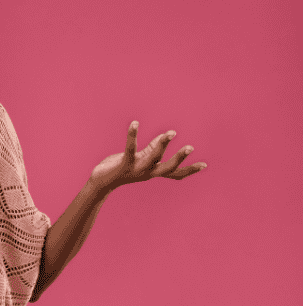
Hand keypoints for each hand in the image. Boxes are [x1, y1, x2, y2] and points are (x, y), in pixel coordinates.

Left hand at [90, 121, 206, 191]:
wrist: (101, 182)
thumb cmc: (121, 168)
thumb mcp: (139, 159)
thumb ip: (151, 149)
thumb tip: (166, 136)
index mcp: (153, 171)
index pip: (174, 173)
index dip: (189, 170)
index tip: (205, 165)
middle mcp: (147, 172)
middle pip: (167, 168)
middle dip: (179, 158)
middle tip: (190, 147)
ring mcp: (136, 169)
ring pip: (153, 158)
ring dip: (162, 145)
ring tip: (171, 133)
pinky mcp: (123, 164)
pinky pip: (130, 148)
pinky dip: (133, 135)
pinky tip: (135, 123)